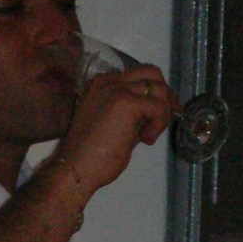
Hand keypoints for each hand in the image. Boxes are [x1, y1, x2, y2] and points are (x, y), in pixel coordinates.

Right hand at [56, 67, 176, 197]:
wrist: (78, 168)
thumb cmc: (92, 155)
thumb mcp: (115, 124)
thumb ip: (132, 113)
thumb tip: (154, 113)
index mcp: (102, 84)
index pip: (140, 75)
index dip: (156, 93)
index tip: (163, 113)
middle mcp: (109, 81)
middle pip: (152, 73)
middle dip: (165, 96)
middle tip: (164, 120)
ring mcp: (117, 89)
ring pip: (158, 88)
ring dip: (162, 114)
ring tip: (147, 136)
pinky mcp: (126, 102)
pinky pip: (158, 106)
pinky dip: (159, 124)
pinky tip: (145, 139)